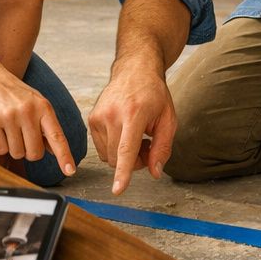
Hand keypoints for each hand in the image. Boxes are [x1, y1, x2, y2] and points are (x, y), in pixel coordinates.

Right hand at [0, 67, 75, 176]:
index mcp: (43, 107)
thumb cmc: (16, 94)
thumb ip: (47, 126)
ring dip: (14, 147)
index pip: (57, 136)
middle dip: (29, 151)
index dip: (64, 155)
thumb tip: (55, 150)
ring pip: (17, 153)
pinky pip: (0, 149)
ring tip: (9, 129)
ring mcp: (9, 116)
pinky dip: (0, 145)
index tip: (70, 171)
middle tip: (23, 136)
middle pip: (35, 153)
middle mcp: (28, 111)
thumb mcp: (36, 104)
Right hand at [89, 68, 176, 194]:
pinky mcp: (91, 119)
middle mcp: (112, 114)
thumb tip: (155, 172)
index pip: (126, 149)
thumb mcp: (169, 120)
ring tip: (137, 137)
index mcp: (134, 114)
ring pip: (108, 156)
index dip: (123, 172)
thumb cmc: (154, 95)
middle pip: (118, 159)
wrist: (134, 70)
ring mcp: (98, 116)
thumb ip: (163, 148)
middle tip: (148, 147)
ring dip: (123, 155)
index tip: (118, 190)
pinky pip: (102, 148)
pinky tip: (125, 133)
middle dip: (134, 162)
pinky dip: (114, 148)